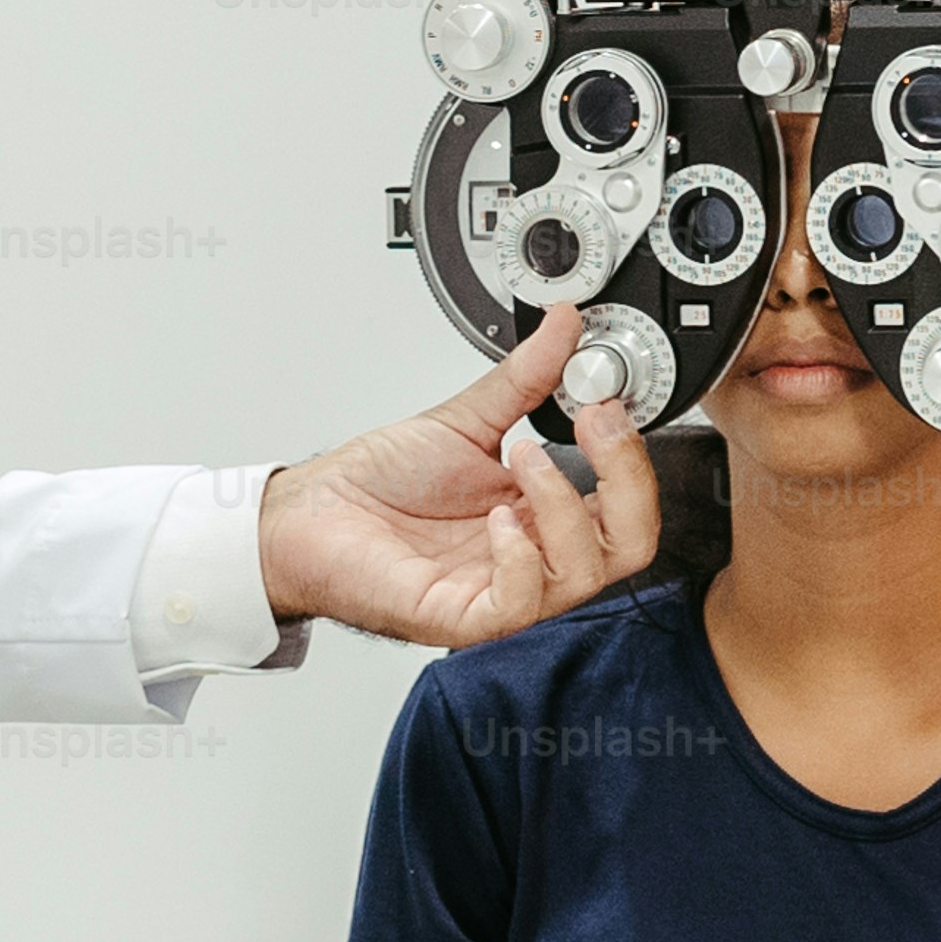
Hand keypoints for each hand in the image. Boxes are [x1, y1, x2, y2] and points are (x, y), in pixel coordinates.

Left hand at [257, 307, 660, 646]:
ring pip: (583, 574)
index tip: (606, 400)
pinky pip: (519, 604)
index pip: (628, 506)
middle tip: (591, 421)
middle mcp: (532, 556)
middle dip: (626, 478)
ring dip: (563, 505)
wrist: (308, 514)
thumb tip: (566, 326)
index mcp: (542, 516)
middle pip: (630, 548)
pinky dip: (519, 555)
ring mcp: (499, 590)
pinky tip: (496, 518)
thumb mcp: (463, 421)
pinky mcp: (459, 615)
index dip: (632, 456)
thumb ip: (524, 378)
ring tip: (522, 456)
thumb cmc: (376, 486)